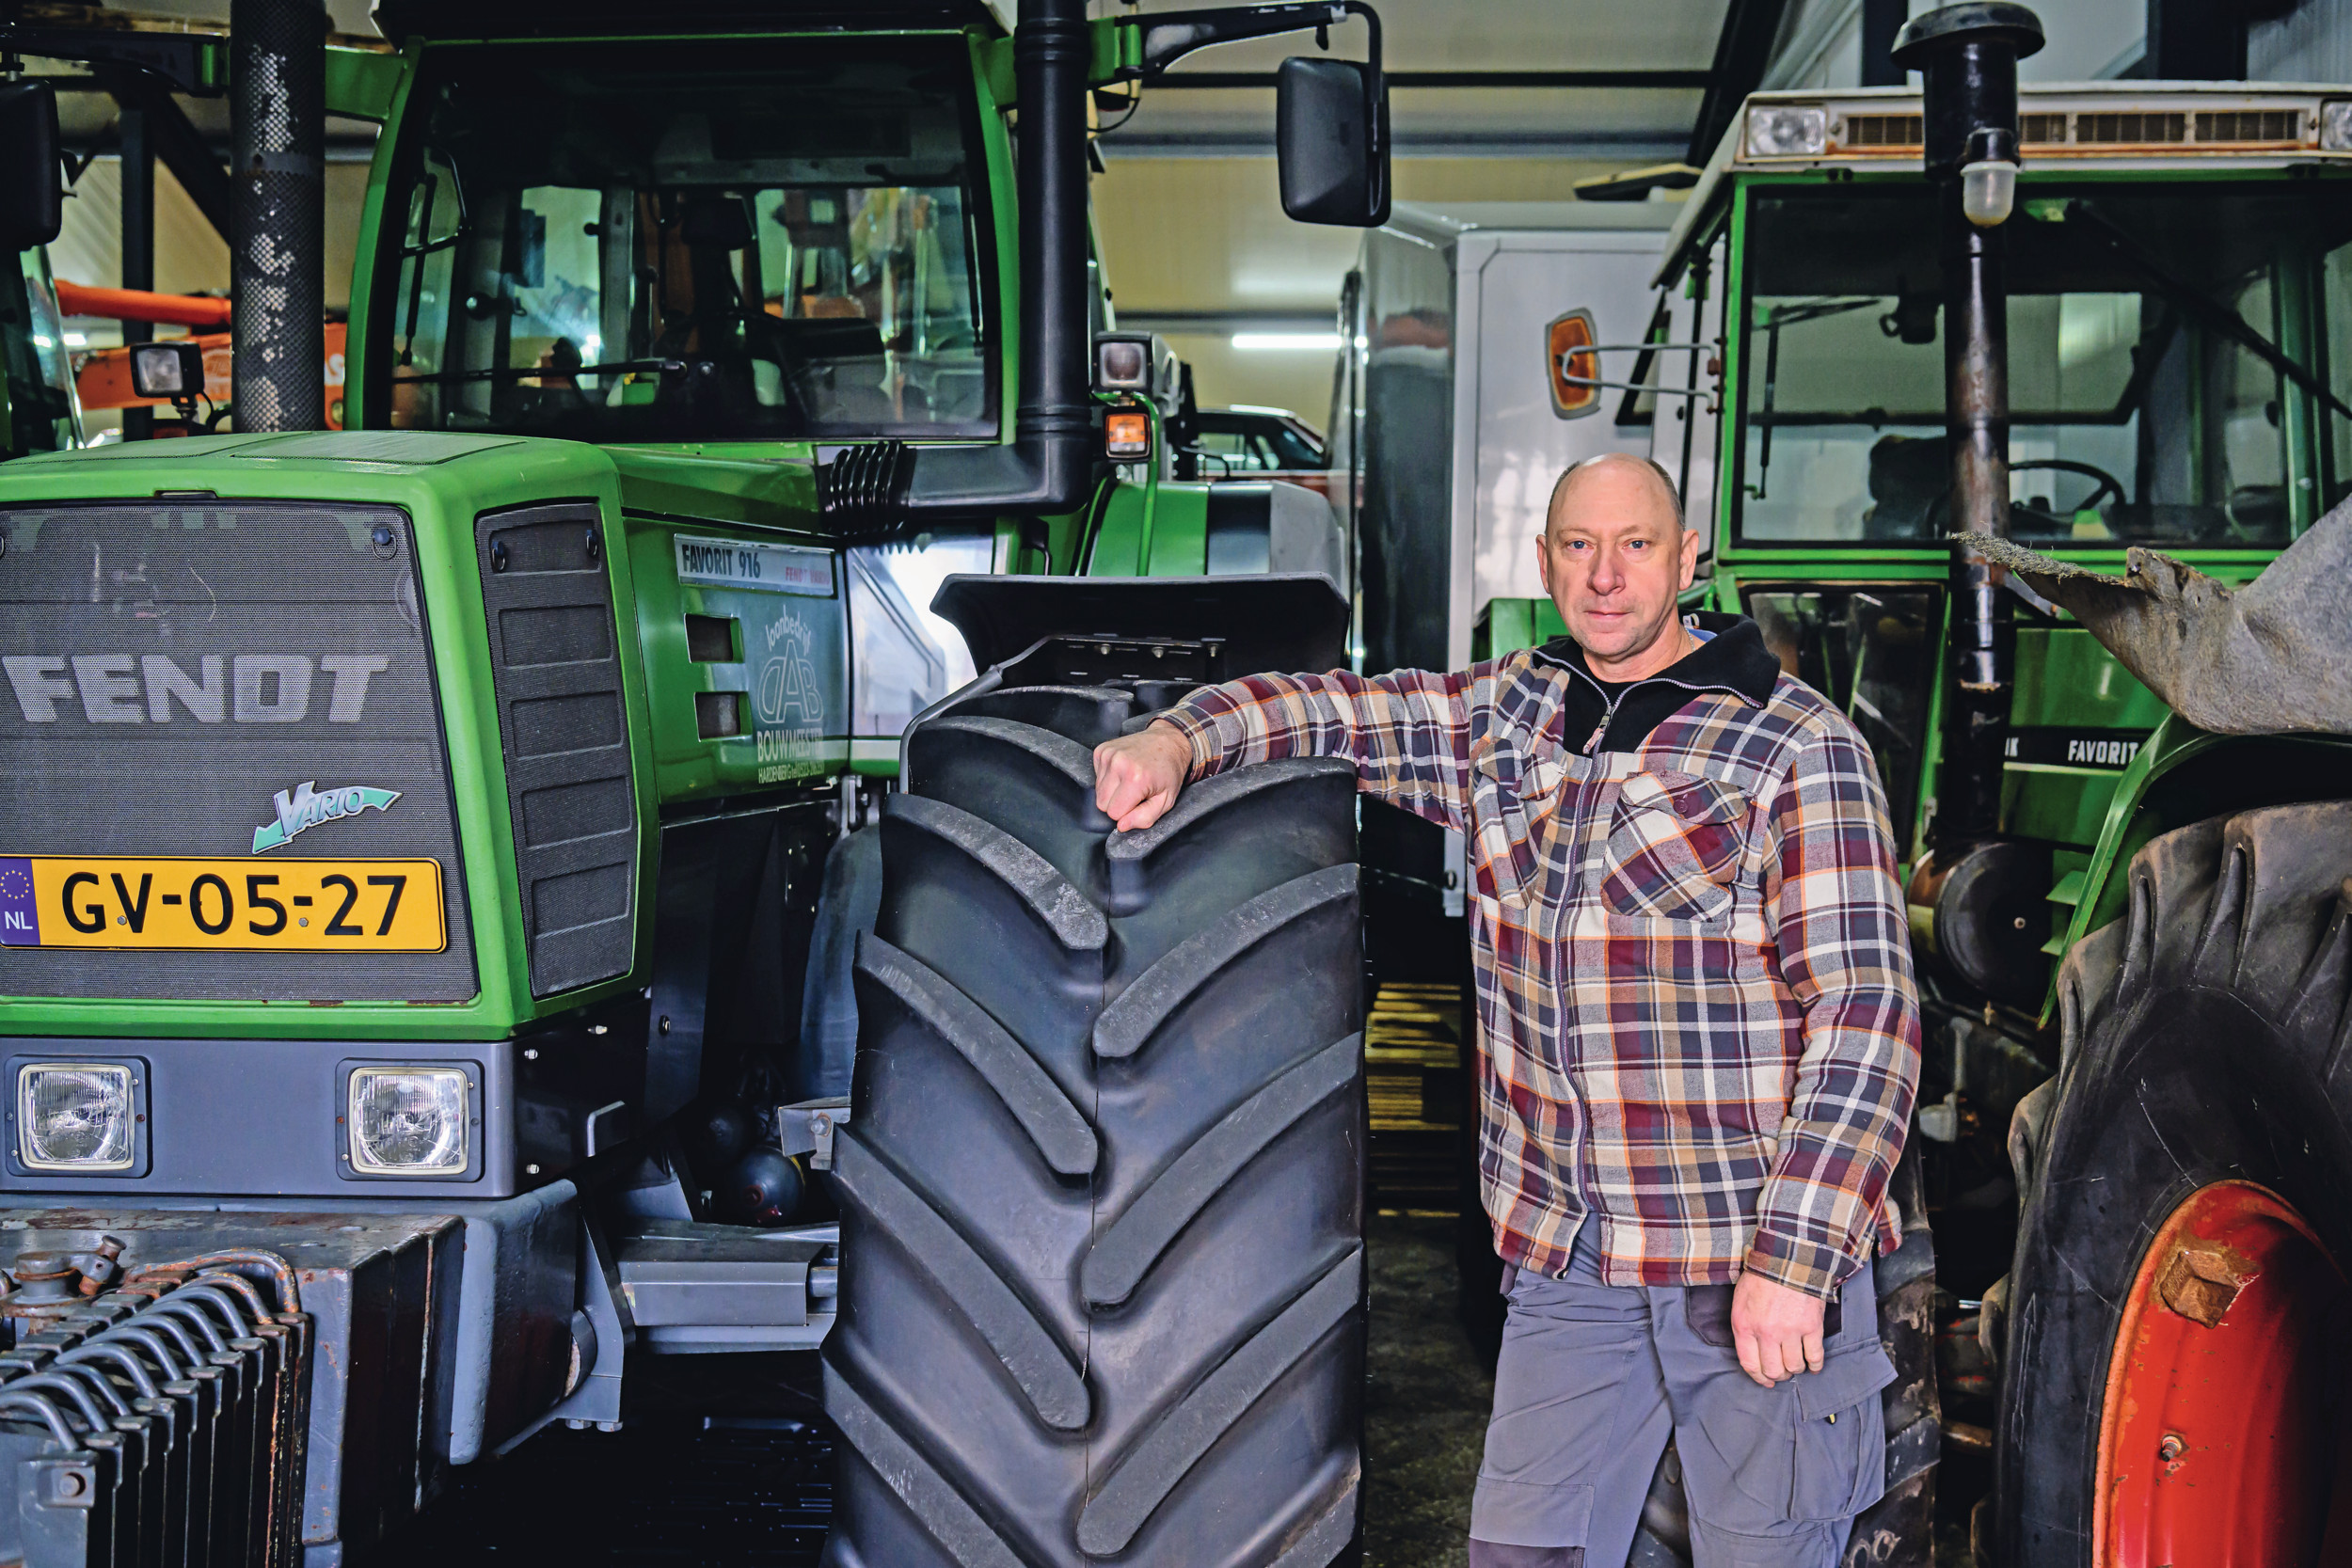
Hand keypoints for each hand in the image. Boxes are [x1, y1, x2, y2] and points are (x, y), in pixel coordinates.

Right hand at [1093, 722, 1192, 832]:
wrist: (1168, 741)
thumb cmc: (1169, 772)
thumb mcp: (1166, 801)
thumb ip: (1144, 818)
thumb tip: (1121, 826)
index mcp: (1136, 779)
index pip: (1113, 813)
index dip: (1126, 812)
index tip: (1139, 802)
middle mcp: (1118, 764)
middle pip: (1102, 803)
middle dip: (1117, 803)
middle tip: (1135, 792)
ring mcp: (1108, 755)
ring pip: (1097, 792)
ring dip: (1112, 790)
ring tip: (1130, 780)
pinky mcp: (1101, 750)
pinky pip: (1097, 777)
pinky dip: (1108, 777)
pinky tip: (1123, 771)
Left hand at [1730, 1271, 1826, 1387]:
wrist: (1787, 1258)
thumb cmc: (1761, 1278)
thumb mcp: (1740, 1301)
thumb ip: (1744, 1328)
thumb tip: (1753, 1353)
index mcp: (1745, 1326)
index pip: (1750, 1364)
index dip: (1758, 1377)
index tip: (1765, 1380)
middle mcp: (1766, 1332)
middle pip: (1773, 1370)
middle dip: (1778, 1375)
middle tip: (1782, 1372)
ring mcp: (1790, 1331)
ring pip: (1794, 1367)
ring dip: (1795, 1369)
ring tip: (1796, 1364)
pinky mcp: (1811, 1327)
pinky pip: (1815, 1357)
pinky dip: (1815, 1365)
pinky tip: (1813, 1365)